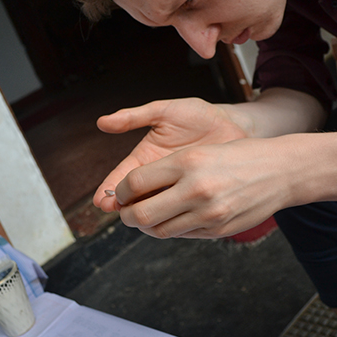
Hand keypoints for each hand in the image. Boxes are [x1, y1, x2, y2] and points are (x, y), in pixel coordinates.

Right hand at [93, 98, 246, 210]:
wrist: (234, 126)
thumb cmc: (198, 116)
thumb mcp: (165, 112)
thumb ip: (135, 117)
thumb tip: (102, 122)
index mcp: (145, 158)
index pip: (122, 177)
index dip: (110, 190)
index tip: (102, 202)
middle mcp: (158, 177)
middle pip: (133, 197)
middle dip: (124, 207)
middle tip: (119, 214)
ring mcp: (175, 189)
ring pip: (153, 206)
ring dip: (144, 215)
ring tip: (138, 221)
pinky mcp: (193, 197)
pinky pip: (177, 211)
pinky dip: (169, 218)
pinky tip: (164, 223)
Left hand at [113, 137, 294, 238]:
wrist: (280, 171)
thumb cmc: (238, 156)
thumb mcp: (200, 151)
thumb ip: (167, 170)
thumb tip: (134, 188)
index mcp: (188, 162)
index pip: (135, 182)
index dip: (119, 190)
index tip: (119, 192)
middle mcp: (196, 189)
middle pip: (140, 214)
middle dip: (125, 216)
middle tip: (124, 211)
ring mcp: (208, 214)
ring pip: (158, 231)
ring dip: (146, 227)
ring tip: (147, 216)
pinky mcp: (218, 231)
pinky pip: (181, 235)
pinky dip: (170, 229)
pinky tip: (173, 218)